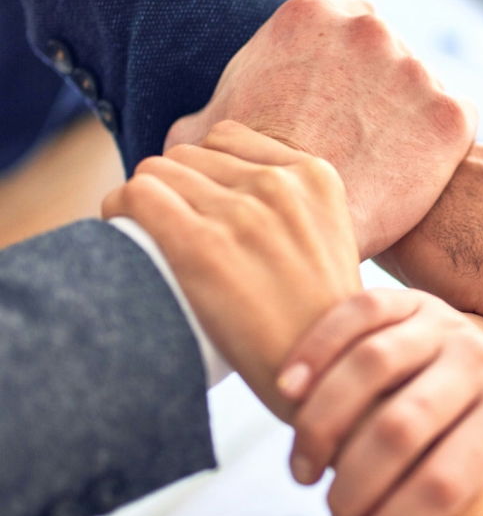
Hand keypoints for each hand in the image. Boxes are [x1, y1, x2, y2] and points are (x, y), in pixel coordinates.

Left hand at [103, 122, 361, 419]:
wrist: (322, 377)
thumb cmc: (319, 319)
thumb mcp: (329, 238)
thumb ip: (290, 203)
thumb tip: (223, 189)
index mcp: (316, 177)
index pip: (229, 138)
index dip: (206, 171)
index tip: (201, 205)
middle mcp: (281, 185)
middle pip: (189, 155)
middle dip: (176, 188)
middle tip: (174, 230)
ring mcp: (243, 213)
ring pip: (157, 171)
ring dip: (146, 200)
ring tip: (151, 237)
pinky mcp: (202, 246)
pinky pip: (136, 196)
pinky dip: (119, 210)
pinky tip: (125, 234)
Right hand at [165, 0, 477, 258]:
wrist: (292, 230)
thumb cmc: (242, 183)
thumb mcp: (202, 135)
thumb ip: (212, 112)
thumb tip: (196, 130)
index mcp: (309, 15)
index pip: (341, 32)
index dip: (340, 74)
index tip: (335, 108)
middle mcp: (367, 27)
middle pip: (386, 54)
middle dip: (376, 90)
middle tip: (358, 139)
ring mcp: (415, 68)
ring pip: (421, 89)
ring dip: (409, 118)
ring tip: (381, 164)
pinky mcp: (451, 114)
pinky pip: (456, 125)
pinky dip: (441, 148)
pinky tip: (411, 175)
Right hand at [278, 289, 482, 515]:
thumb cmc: (474, 433)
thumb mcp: (468, 474)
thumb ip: (407, 508)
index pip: (444, 481)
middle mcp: (482, 362)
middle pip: (401, 426)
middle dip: (354, 482)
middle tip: (333, 506)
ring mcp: (445, 322)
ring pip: (371, 365)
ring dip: (321, 424)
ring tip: (303, 468)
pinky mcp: (411, 298)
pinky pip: (357, 313)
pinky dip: (315, 350)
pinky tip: (287, 390)